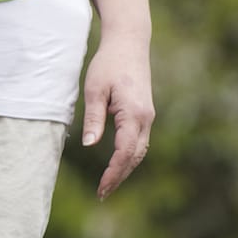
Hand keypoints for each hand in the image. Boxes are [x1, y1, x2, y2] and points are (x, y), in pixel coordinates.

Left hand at [81, 33, 153, 198]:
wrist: (129, 43)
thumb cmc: (108, 64)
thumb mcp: (94, 89)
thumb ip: (93, 118)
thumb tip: (89, 145)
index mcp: (134, 114)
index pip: (125, 153)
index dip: (113, 173)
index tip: (101, 189)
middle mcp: (146, 118)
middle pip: (135, 157)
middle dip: (119, 176)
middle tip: (102, 194)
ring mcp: (148, 116)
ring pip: (140, 150)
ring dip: (126, 168)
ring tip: (108, 184)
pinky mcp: (145, 112)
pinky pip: (140, 141)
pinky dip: (130, 156)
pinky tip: (117, 163)